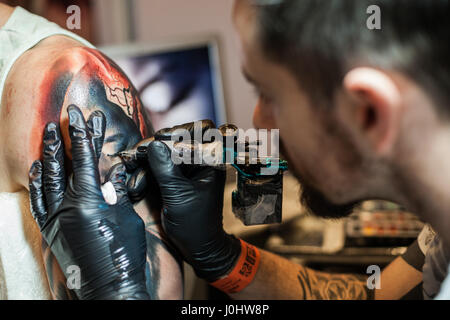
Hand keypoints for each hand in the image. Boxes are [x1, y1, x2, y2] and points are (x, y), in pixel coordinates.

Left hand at [28, 105, 148, 299]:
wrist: (109, 287)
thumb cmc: (123, 254)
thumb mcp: (127, 218)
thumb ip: (118, 191)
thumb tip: (116, 171)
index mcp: (89, 200)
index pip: (86, 158)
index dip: (85, 134)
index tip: (83, 114)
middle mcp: (66, 206)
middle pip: (63, 164)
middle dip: (63, 138)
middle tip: (62, 118)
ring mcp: (55, 218)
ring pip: (46, 179)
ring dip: (47, 155)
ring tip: (48, 135)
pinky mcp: (50, 230)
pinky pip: (38, 201)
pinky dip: (36, 183)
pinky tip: (36, 168)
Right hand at [145, 122, 240, 281]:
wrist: (196, 246)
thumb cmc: (196, 224)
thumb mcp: (179, 196)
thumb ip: (166, 169)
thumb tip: (154, 145)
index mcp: (211, 161)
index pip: (200, 133)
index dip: (178, 133)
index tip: (158, 140)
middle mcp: (199, 160)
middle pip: (179, 138)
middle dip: (157, 144)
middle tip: (139, 150)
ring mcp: (185, 168)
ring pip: (164, 151)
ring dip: (146, 158)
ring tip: (130, 162)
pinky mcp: (172, 176)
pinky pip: (157, 165)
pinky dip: (145, 170)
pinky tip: (136, 181)